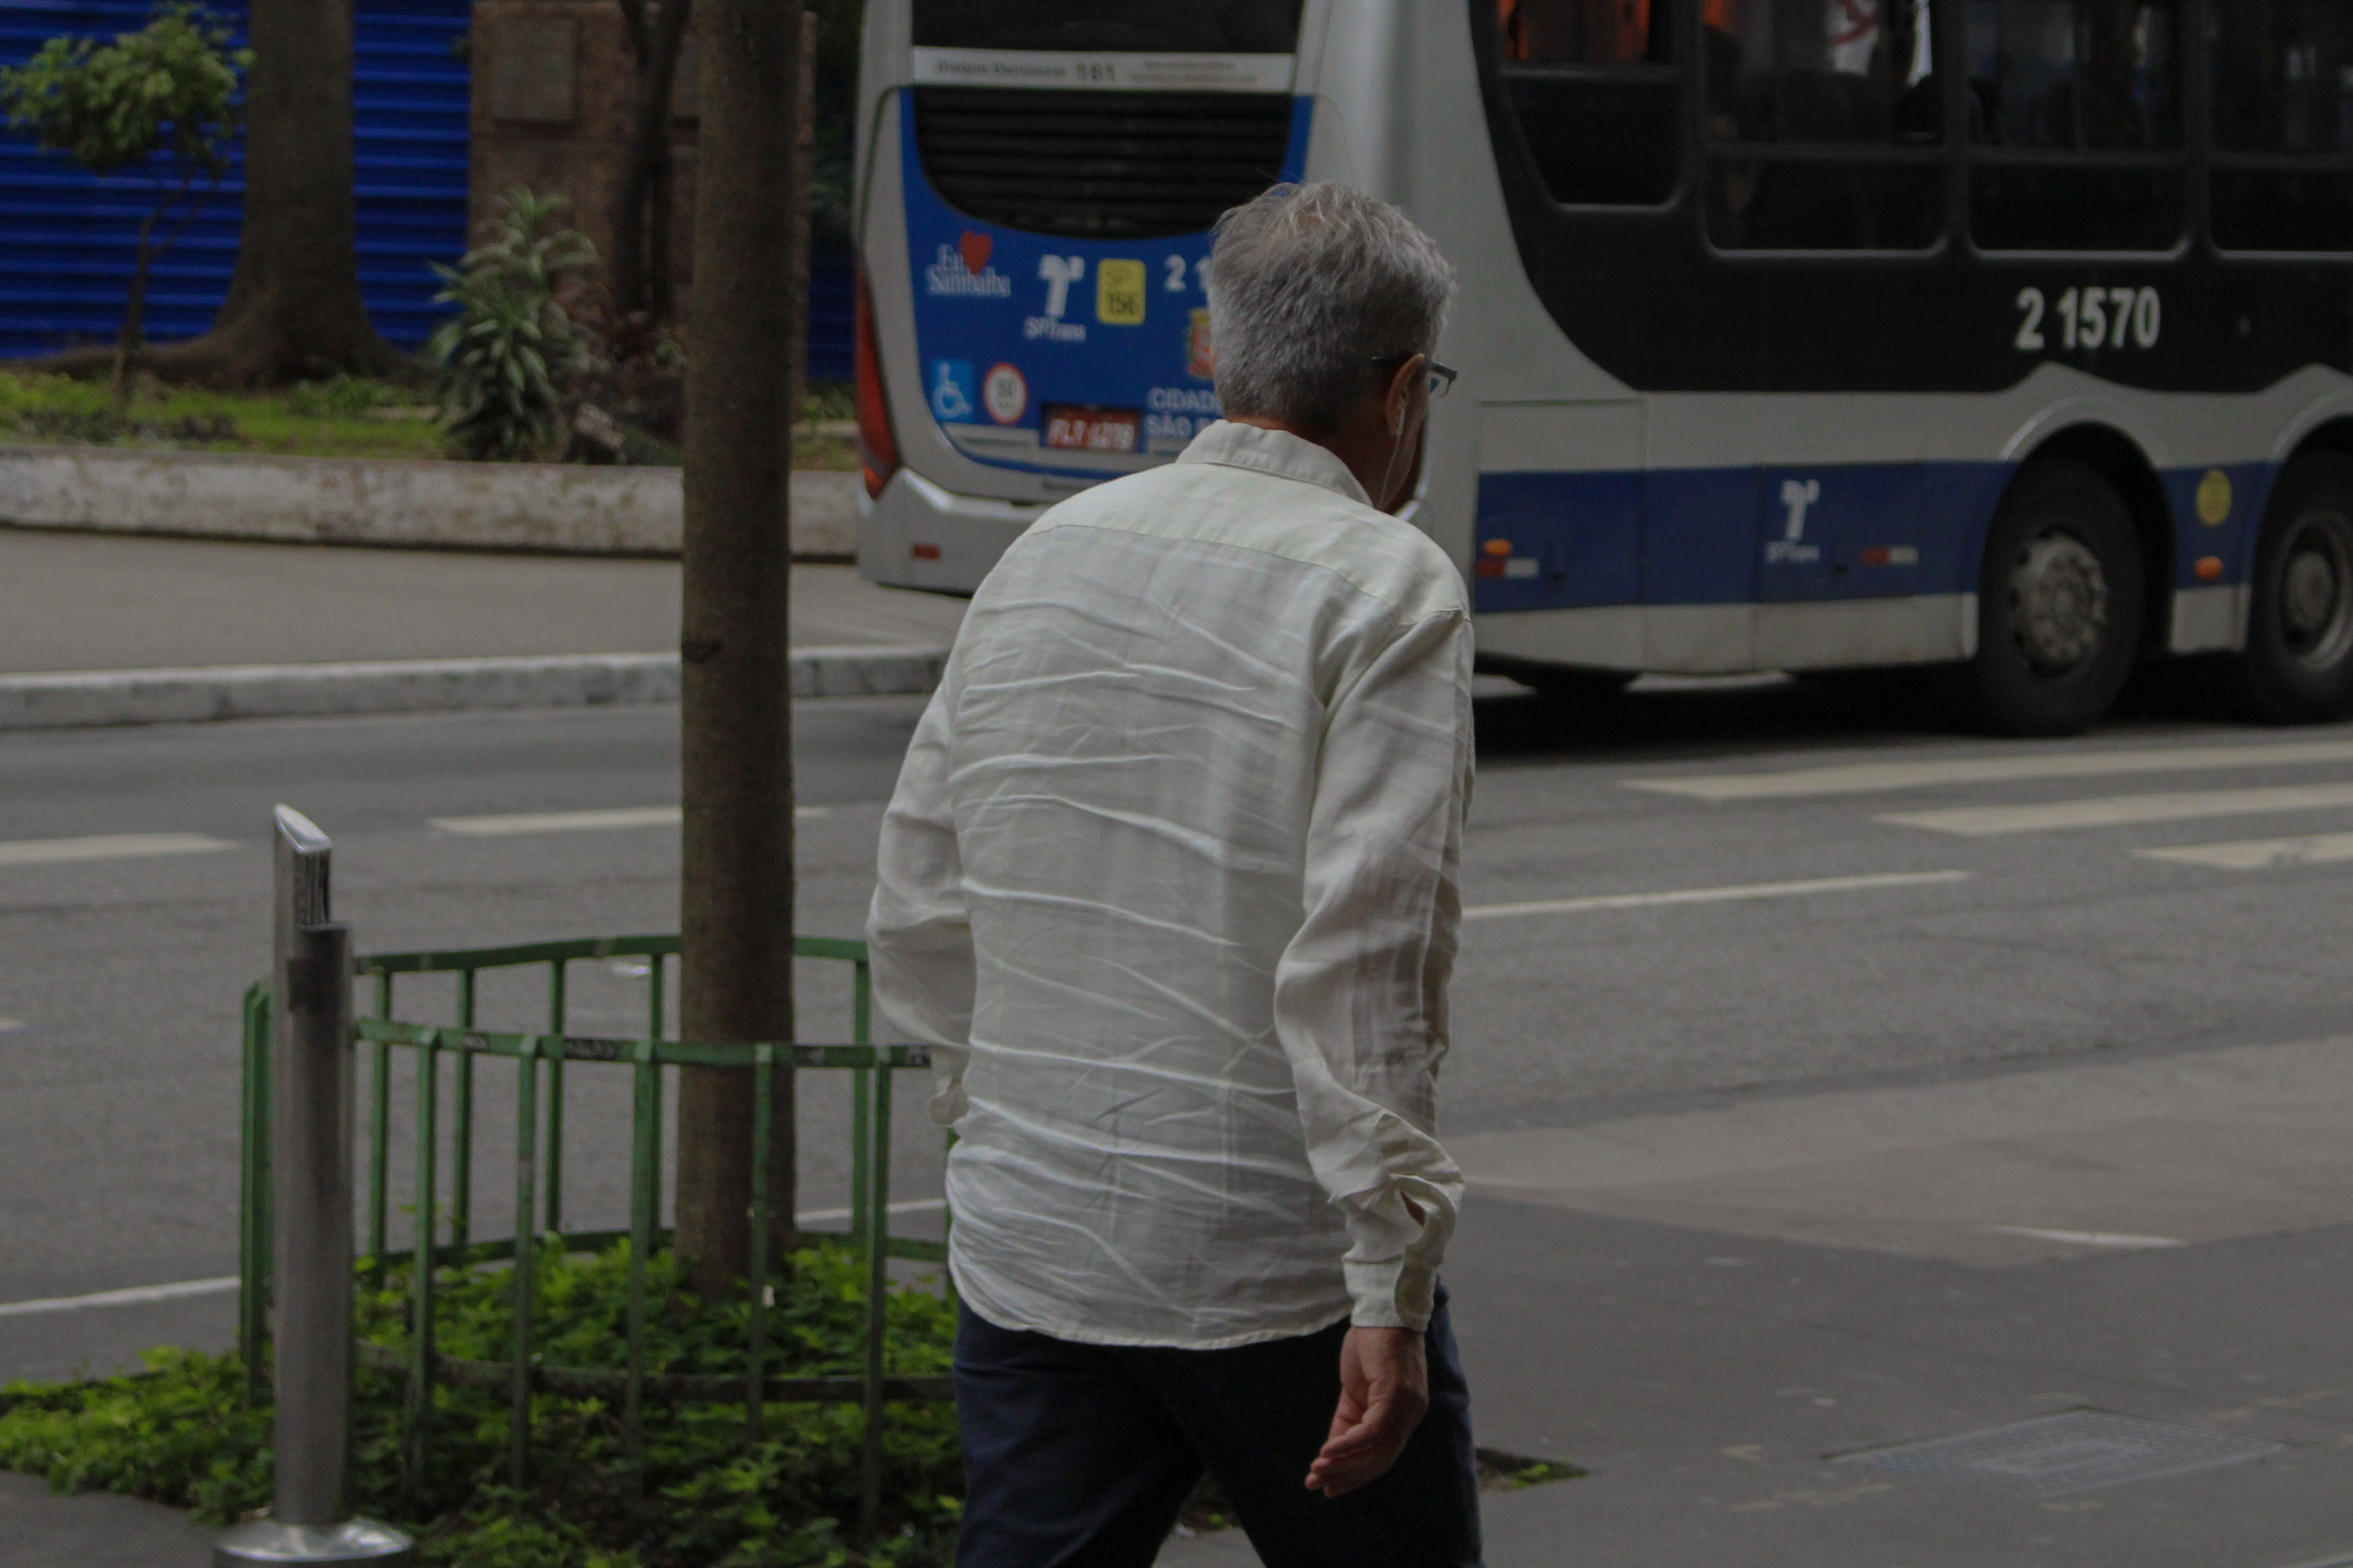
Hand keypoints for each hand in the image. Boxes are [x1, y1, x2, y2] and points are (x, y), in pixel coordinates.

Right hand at [1305, 1326, 1428, 1497]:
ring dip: (1344, 1464)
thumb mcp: (1357, 1388)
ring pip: (1378, 1450)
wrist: (1382, 1309)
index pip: (1382, 1456)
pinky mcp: (1396, 1393)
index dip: (1355, 1475)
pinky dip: (1349, 1444)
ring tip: (1316, 1470)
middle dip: (1348, 1477)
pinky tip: (1327, 1451)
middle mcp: (1412, 1414)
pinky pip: (1373, 1430)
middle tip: (1318, 1484)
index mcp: (1404, 1414)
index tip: (1329, 1487)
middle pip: (1382, 1460)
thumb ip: (1348, 1419)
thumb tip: (1331, 1451)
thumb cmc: (1370, 1344)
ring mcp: (1407, 1405)